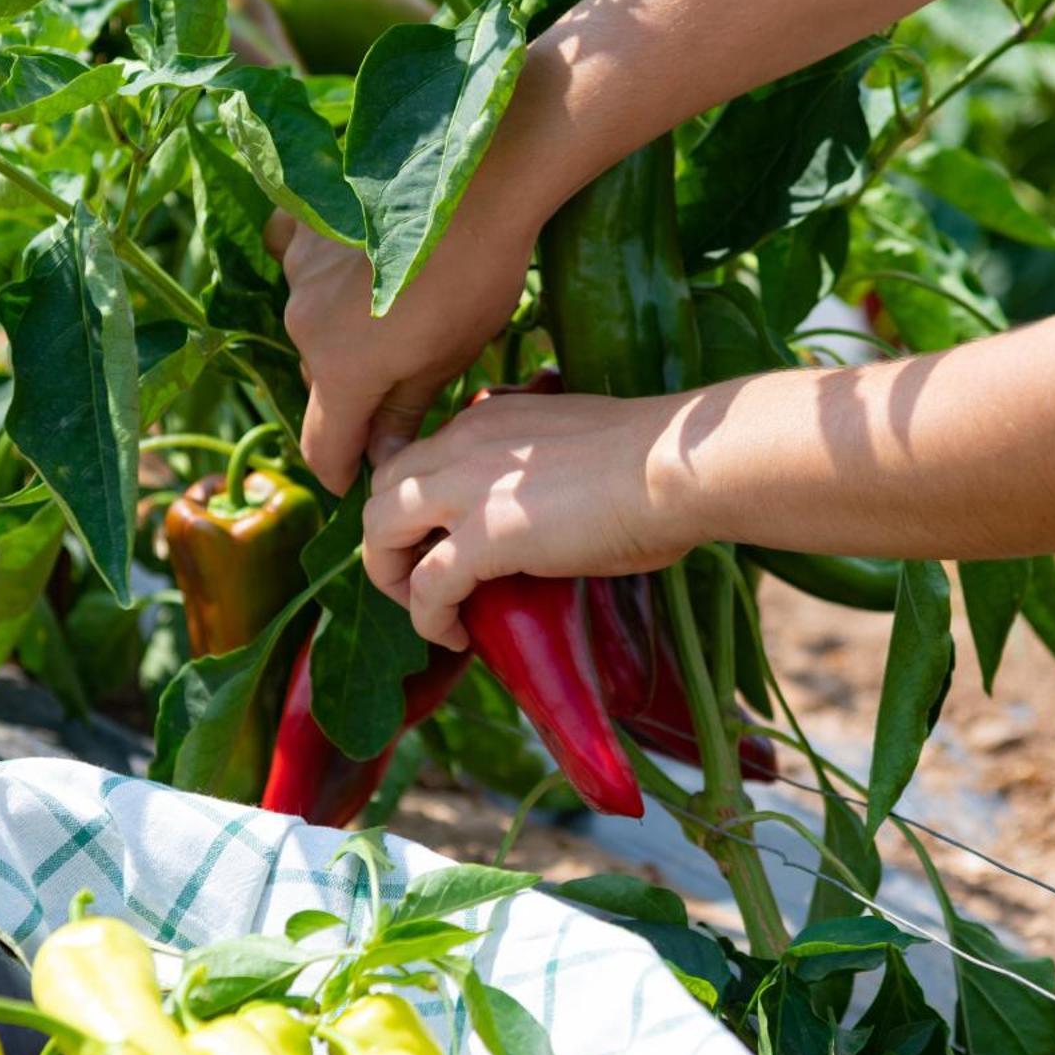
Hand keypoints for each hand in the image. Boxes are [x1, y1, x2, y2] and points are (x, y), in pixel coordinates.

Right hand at [267, 195, 537, 494]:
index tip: (355, 480)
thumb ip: (406, 410)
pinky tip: (351, 262)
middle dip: (354, 395)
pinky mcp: (303, 221)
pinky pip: (296, 259)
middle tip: (402, 381)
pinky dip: (319, 273)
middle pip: (321, 383)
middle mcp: (303, 324)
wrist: (477, 176)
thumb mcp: (451, 357)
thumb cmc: (477, 275)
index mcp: (341, 371)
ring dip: (343, 331)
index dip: (340, 472)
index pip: (322, 447)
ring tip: (396, 306)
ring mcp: (298, 269)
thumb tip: (381, 455)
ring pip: (313, 323)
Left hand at [363, 389, 706, 648]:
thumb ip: (537, 466)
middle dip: (387, 541)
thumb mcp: (572, 445)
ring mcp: (466, 489)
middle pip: (380, 490)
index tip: (435, 540)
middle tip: (420, 581)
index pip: (415, 456)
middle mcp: (461, 444)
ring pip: (379, 532)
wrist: (675, 467)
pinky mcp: (483, 537)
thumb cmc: (650, 462)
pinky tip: (457, 636)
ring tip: (427, 611)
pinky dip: (429, 619)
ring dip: (392, 578)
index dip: (412, 505)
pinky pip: (426, 587)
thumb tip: (546, 507)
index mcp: (485, 418)